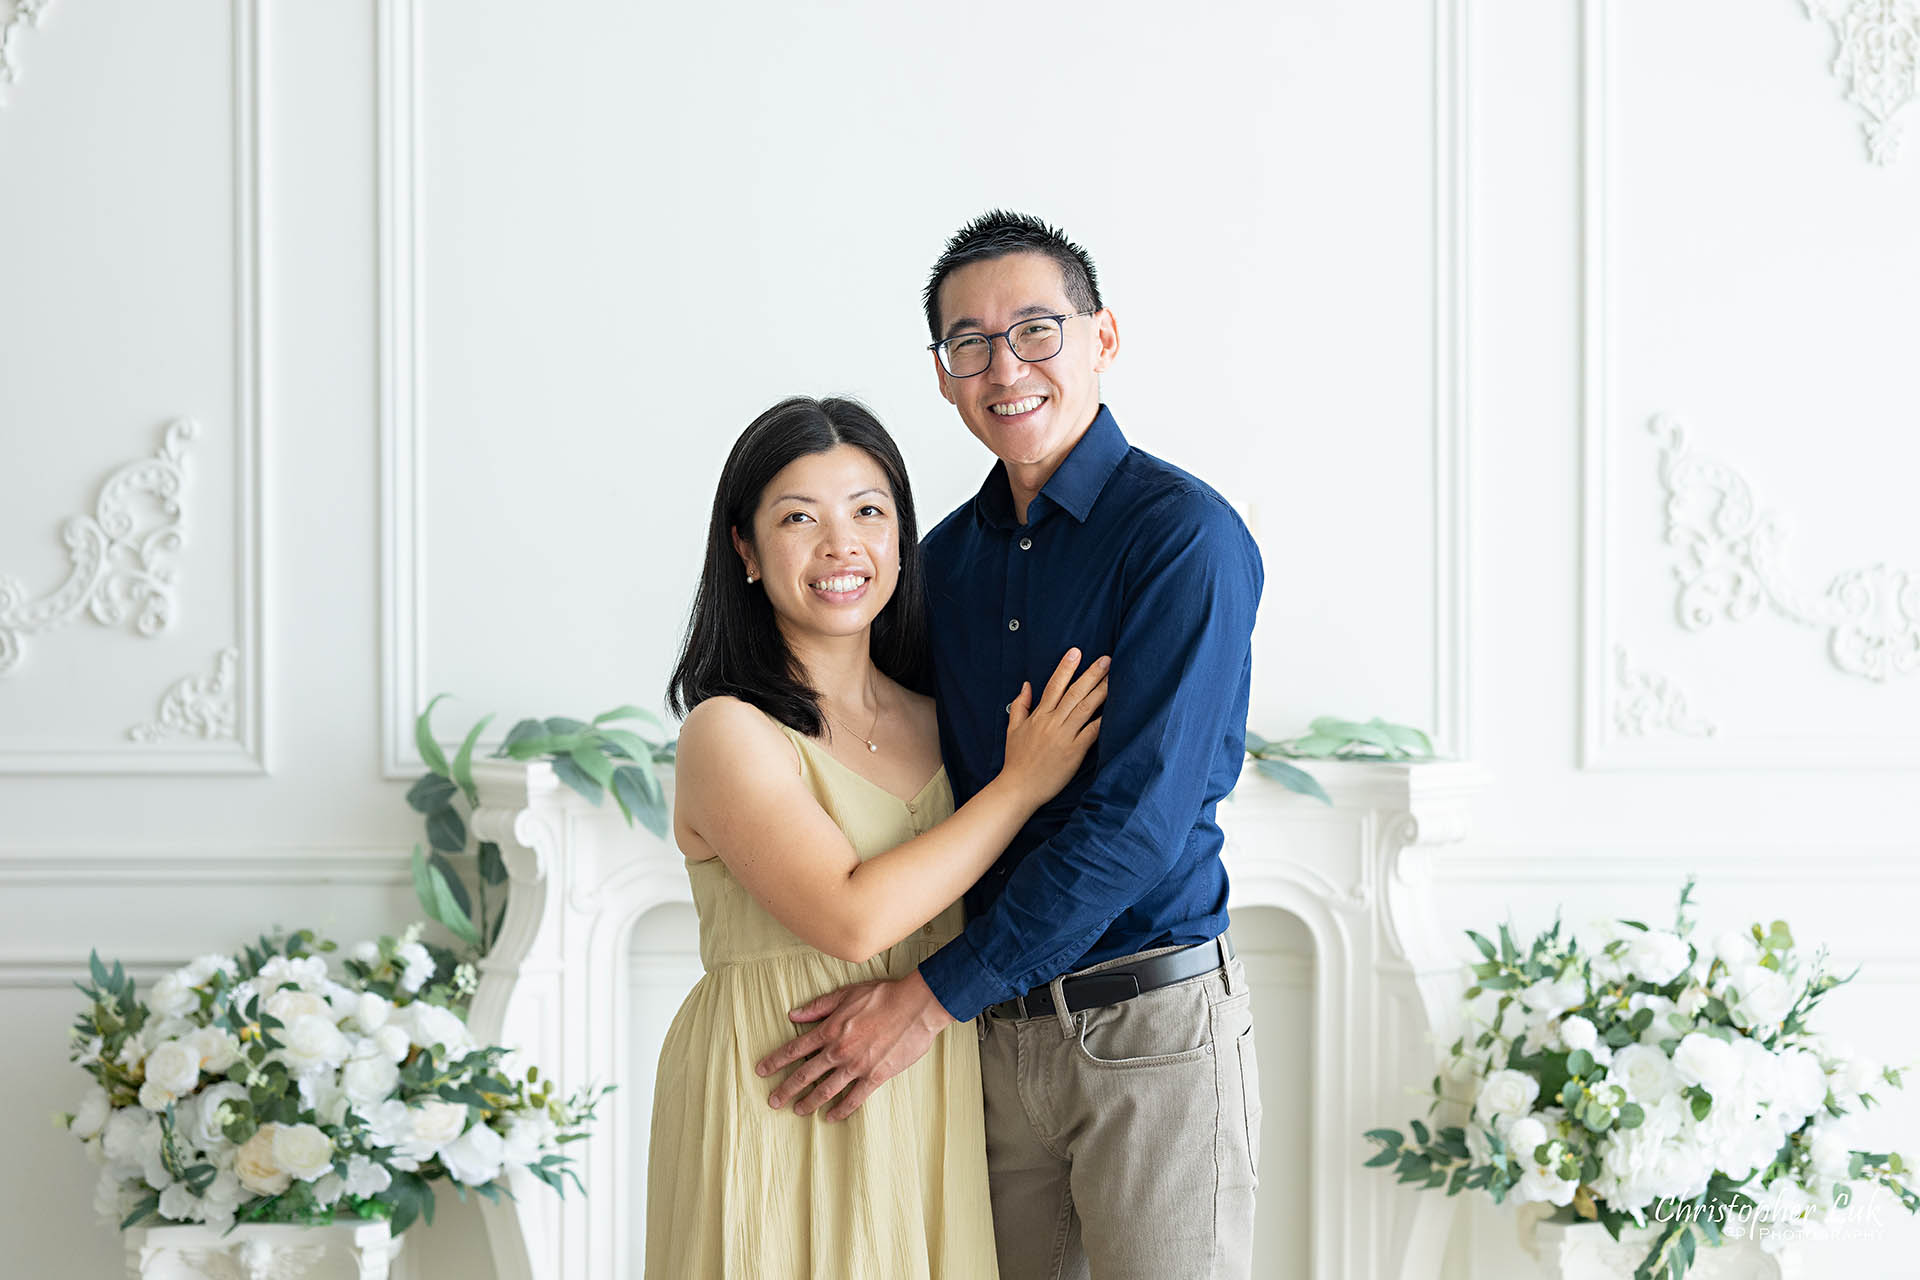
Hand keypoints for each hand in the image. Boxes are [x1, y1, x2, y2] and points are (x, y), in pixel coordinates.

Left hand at [754, 972, 954, 1120]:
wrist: (915, 1007)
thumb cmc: (882, 996)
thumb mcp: (846, 994)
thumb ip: (818, 1007)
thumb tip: (793, 1015)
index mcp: (829, 1030)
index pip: (795, 1049)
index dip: (775, 1061)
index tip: (761, 1070)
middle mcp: (838, 1051)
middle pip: (805, 1075)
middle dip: (786, 1089)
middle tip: (773, 1101)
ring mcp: (856, 1066)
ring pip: (826, 1090)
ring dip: (809, 1102)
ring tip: (797, 1110)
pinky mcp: (875, 1077)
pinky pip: (854, 1099)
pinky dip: (841, 1110)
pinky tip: (831, 1117)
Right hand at [1000, 647, 1108, 807]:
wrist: (1018, 788)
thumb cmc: (1016, 760)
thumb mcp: (1013, 729)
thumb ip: (1020, 706)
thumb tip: (1026, 685)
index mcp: (1038, 716)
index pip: (1053, 686)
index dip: (1065, 668)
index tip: (1076, 652)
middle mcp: (1052, 722)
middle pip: (1074, 693)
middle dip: (1091, 674)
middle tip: (1106, 659)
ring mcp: (1064, 737)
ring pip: (1085, 708)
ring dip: (1101, 691)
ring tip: (1114, 678)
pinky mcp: (1074, 752)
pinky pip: (1092, 732)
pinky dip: (1103, 720)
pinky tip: (1115, 709)